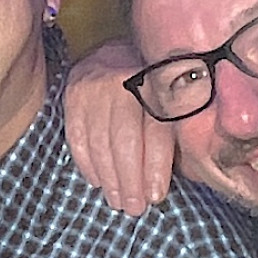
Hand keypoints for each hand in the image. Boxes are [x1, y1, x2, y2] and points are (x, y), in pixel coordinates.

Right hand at [63, 39, 173, 215]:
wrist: (115, 48)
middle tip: (134, 208)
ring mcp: (92, 86)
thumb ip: (176, 127)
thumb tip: (185, 175)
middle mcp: (122, 80)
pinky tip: (97, 181)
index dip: (155, 167)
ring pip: (99, 142)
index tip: (156, 196)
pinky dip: (86, 163)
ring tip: (117, 201)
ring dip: (109, 178)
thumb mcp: (172, 96)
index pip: (155, 130)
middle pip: (125, 140)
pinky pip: (77, 137)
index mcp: (156, 79)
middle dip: (130, 180)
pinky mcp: (72, 95)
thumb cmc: (152, 83)